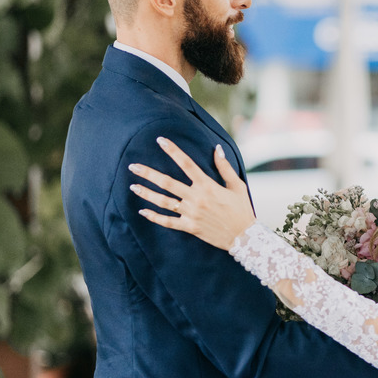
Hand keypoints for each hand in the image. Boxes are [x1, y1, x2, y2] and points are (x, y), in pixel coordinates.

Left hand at [129, 138, 254, 250]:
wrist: (245, 237)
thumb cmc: (242, 209)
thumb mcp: (237, 186)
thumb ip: (224, 167)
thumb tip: (217, 148)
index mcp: (208, 186)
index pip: (186, 164)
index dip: (173, 151)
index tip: (160, 140)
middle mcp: (196, 198)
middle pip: (167, 183)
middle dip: (148, 173)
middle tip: (133, 166)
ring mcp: (191, 214)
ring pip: (163, 202)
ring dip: (147, 193)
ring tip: (133, 186)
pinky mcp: (190, 227)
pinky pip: (168, 222)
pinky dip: (154, 217)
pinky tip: (143, 211)